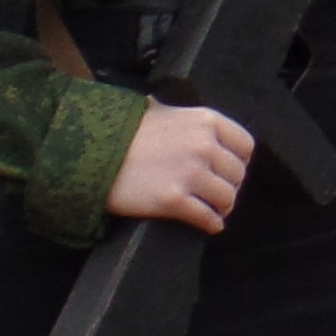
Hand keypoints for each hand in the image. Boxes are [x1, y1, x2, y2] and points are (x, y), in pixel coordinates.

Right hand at [105, 100, 252, 231]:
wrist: (90, 152)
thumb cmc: (125, 132)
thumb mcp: (163, 112)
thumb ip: (188, 121)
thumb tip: (201, 127)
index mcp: (206, 121)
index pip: (245, 146)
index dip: (238, 161)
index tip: (229, 170)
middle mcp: (203, 145)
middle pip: (237, 175)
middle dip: (228, 186)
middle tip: (217, 193)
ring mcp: (190, 174)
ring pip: (226, 198)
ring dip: (222, 207)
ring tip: (214, 209)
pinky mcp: (173, 200)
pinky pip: (207, 218)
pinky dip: (211, 223)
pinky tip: (210, 224)